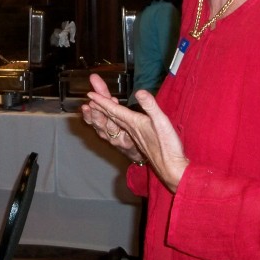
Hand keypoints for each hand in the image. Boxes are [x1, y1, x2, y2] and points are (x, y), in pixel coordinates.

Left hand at [81, 74, 188, 191]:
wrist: (171, 168)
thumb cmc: (167, 146)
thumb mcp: (161, 122)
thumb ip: (150, 106)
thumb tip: (140, 92)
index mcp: (133, 123)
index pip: (114, 110)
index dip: (102, 101)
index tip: (89, 95)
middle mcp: (130, 129)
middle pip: (111, 115)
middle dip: (99, 105)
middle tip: (89, 97)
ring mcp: (133, 136)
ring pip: (114, 122)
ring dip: (105, 113)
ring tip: (96, 107)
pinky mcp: (138, 140)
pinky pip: (121, 127)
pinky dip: (114, 120)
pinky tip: (117, 120)